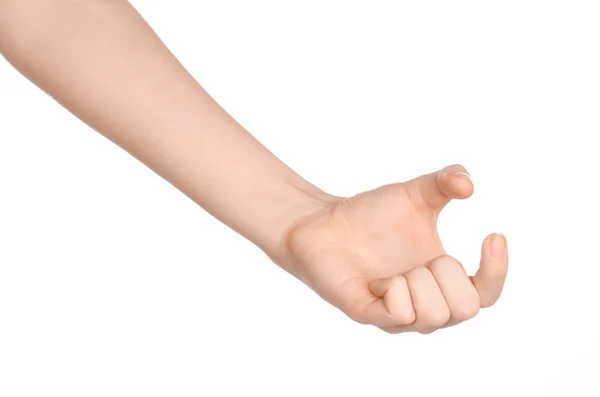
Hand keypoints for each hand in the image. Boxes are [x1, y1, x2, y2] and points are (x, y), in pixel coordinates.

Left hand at [282, 164, 507, 333]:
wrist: (322, 221)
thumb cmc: (370, 214)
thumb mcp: (415, 193)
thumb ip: (445, 182)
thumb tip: (469, 185)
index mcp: (441, 280)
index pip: (486, 295)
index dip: (497, 271)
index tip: (492, 235)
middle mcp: (424, 304)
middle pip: (466, 309)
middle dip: (448, 274)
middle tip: (421, 258)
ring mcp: (396, 315)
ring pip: (435, 315)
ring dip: (418, 280)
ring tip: (395, 269)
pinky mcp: (367, 314)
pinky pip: (398, 313)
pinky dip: (394, 288)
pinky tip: (376, 278)